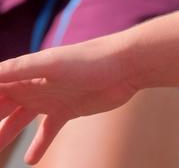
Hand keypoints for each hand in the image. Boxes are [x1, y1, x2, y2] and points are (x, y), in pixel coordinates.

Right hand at [0, 39, 136, 163]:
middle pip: (3, 103)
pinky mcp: (69, 109)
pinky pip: (47, 130)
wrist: (127, 64)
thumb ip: (19, 69)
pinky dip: (38, 144)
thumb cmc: (90, 59)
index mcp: (27, 71)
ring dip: (5, 134)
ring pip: (20, 118)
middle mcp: (35, 83)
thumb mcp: (51, 65)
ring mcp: (52, 96)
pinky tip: (31, 160)